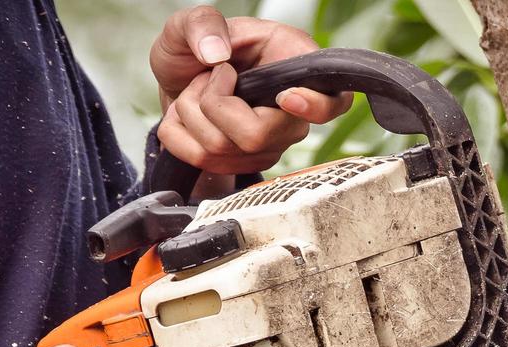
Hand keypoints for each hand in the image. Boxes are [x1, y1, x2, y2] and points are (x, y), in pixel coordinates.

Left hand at [150, 6, 351, 174]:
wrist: (174, 82)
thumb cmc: (194, 51)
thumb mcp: (192, 22)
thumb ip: (202, 23)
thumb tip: (216, 54)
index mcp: (292, 62)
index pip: (333, 100)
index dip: (314, 106)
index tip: (284, 97)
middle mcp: (289, 111)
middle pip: (255, 135)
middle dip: (211, 104)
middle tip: (206, 79)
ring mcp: (270, 142)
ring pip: (222, 149)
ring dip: (190, 114)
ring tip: (193, 92)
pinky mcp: (246, 162)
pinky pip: (206, 163)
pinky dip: (180, 137)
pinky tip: (186, 117)